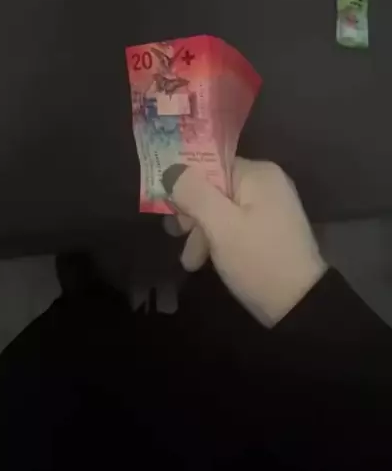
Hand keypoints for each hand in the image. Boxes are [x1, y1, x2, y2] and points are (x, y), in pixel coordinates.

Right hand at [163, 159, 326, 326]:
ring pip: (221, 209)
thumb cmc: (258, 259)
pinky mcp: (269, 228)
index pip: (210, 165)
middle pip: (214, 188)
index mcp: (258, 173)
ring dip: (202, 232)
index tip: (170, 211)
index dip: (186, 185)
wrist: (301, 305)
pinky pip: (234, 223)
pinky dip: (219, 239)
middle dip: (193, 214)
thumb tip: (171, 169)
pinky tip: (205, 261)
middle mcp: (266, 183)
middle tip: (178, 236)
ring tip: (191, 261)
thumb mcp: (220, 226)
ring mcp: (270, 206)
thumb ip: (194, 194)